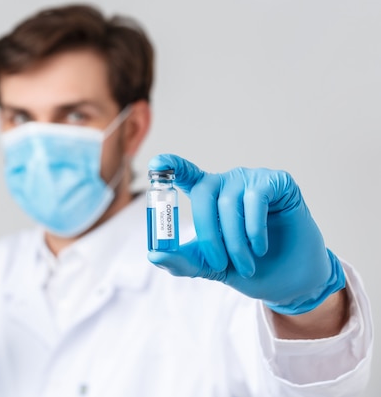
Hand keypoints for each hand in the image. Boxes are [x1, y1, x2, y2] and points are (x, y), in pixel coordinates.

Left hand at [147, 154, 344, 314]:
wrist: (290, 281)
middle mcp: (227, 183)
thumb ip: (182, 260)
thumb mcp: (209, 266)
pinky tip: (260, 247)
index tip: (157, 163)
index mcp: (207, 196)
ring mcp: (252, 180)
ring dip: (235, 241)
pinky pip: (256, 199)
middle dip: (208, 233)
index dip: (171, 166)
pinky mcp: (278, 183)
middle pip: (203, 193)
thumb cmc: (248, 268)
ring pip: (229, 203)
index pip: (184, 174)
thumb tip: (153, 255)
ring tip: (246, 264)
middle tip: (219, 263)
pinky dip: (254, 229)